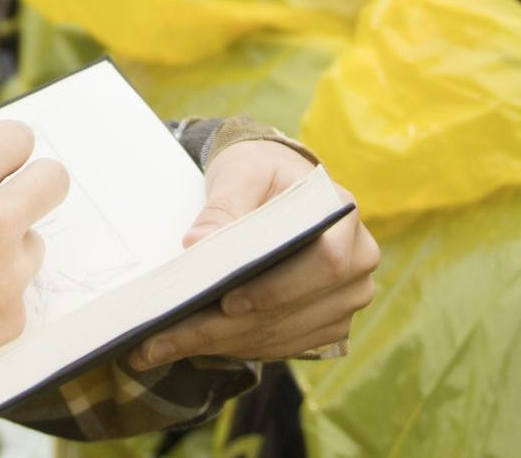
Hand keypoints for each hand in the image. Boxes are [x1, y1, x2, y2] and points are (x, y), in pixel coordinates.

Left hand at [127, 139, 377, 372]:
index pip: (326, 261)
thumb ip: (222, 207)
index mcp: (343, 214)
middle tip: (166, 337)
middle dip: (228, 327)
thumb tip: (197, 244)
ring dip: (222, 345)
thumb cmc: (260, 172)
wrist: (276, 186)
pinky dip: (234, 348)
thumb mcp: (240, 173)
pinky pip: (282, 345)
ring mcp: (346, 297)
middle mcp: (359, 260)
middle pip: (297, 309)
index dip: (279, 287)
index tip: (227, 301)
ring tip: (161, 346)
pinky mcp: (327, 322)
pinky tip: (188, 347)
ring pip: (284, 334)